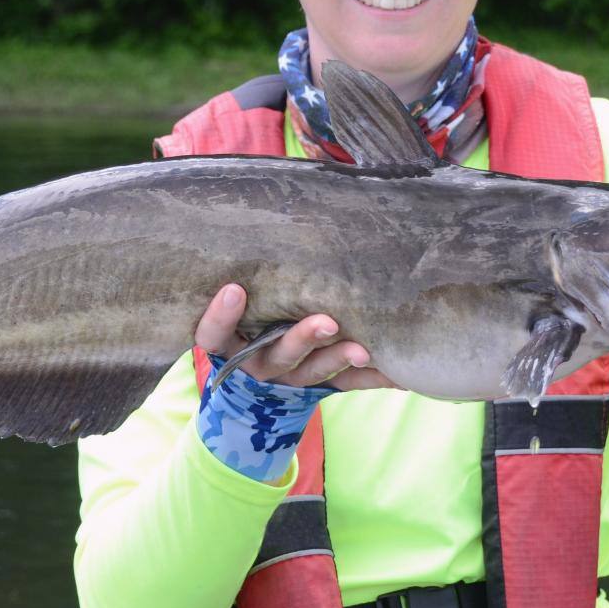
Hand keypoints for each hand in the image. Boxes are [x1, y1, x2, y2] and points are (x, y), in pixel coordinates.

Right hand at [193, 284, 397, 390]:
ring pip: (311, 372)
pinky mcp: (319, 386)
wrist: (266, 370)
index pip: (213, 335)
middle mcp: (259, 362)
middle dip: (302, 339)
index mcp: (232, 343)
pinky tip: (395, 373)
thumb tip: (274, 221)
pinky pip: (346, 384)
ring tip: (363, 350)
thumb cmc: (253, 314)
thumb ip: (252, 279)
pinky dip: (371, 377)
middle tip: (328, 323)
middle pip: (277, 355)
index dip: (220, 316)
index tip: (234, 289)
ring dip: (338, 359)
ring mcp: (290, 379)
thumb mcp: (243, 301)